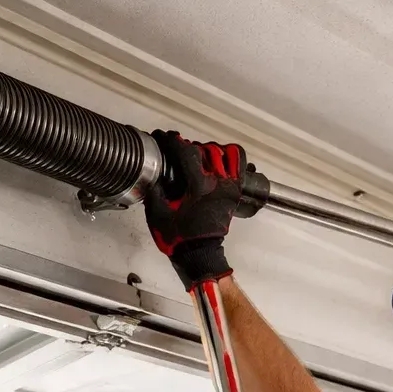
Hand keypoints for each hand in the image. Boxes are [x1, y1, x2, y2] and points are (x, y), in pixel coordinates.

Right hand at [144, 130, 245, 290]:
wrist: (200, 255)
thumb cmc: (179, 238)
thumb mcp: (157, 214)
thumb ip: (154, 191)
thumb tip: (153, 174)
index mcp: (197, 186)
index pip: (186, 151)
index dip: (172, 140)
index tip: (163, 137)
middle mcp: (217, 182)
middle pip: (205, 148)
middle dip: (189, 147)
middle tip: (178, 152)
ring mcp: (229, 186)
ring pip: (224, 152)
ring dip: (209, 150)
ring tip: (198, 158)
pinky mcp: (234, 192)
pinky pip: (239, 165)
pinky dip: (230, 157)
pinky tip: (218, 162)